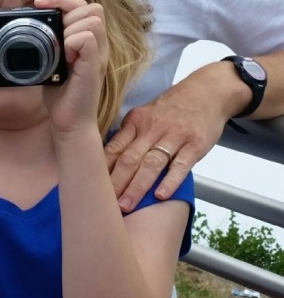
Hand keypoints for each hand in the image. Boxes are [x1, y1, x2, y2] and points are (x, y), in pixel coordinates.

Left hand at [36, 0, 107, 135]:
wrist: (69, 123)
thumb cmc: (61, 94)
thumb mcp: (53, 62)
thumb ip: (51, 42)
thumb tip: (32, 26)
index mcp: (90, 41)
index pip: (85, 5)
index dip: (63, 0)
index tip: (39, 4)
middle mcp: (99, 45)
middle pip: (93, 8)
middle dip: (67, 13)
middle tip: (54, 36)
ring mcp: (99, 55)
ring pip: (92, 19)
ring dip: (70, 29)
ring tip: (60, 49)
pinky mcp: (95, 66)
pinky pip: (88, 38)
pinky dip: (73, 42)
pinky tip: (64, 57)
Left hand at [104, 65, 229, 210]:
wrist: (207, 92)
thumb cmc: (172, 107)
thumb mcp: (146, 114)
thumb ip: (129, 136)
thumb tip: (106, 161)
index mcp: (136, 122)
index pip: (114, 148)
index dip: (101, 169)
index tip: (91, 187)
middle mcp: (152, 128)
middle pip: (130, 158)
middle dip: (115, 183)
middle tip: (103, 204)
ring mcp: (174, 136)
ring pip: (152, 163)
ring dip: (137, 186)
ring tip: (126, 206)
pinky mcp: (195, 144)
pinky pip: (181, 164)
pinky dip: (170, 181)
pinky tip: (160, 196)